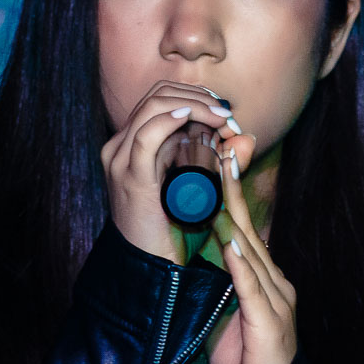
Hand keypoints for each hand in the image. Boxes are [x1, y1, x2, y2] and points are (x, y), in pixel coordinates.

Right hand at [100, 80, 236, 264]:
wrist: (151, 268)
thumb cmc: (175, 229)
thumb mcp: (196, 185)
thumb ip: (217, 160)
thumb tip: (243, 138)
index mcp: (132, 145)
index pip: (161, 99)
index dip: (196, 97)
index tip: (225, 111)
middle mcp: (120, 146)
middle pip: (157, 95)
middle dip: (198, 98)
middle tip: (228, 115)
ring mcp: (121, 159)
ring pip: (153, 106)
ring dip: (194, 106)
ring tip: (221, 117)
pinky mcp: (130, 176)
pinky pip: (148, 134)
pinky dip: (172, 118)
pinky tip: (193, 116)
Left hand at [206, 137, 297, 363]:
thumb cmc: (244, 361)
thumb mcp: (228, 310)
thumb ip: (221, 278)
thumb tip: (203, 244)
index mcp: (263, 277)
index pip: (242, 226)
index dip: (229, 189)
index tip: (216, 154)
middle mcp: (274, 282)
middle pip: (250, 228)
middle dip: (234, 187)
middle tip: (221, 148)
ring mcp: (276, 302)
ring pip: (252, 252)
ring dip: (235, 216)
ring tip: (222, 184)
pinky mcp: (271, 325)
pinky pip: (254, 292)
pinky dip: (242, 268)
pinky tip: (232, 246)